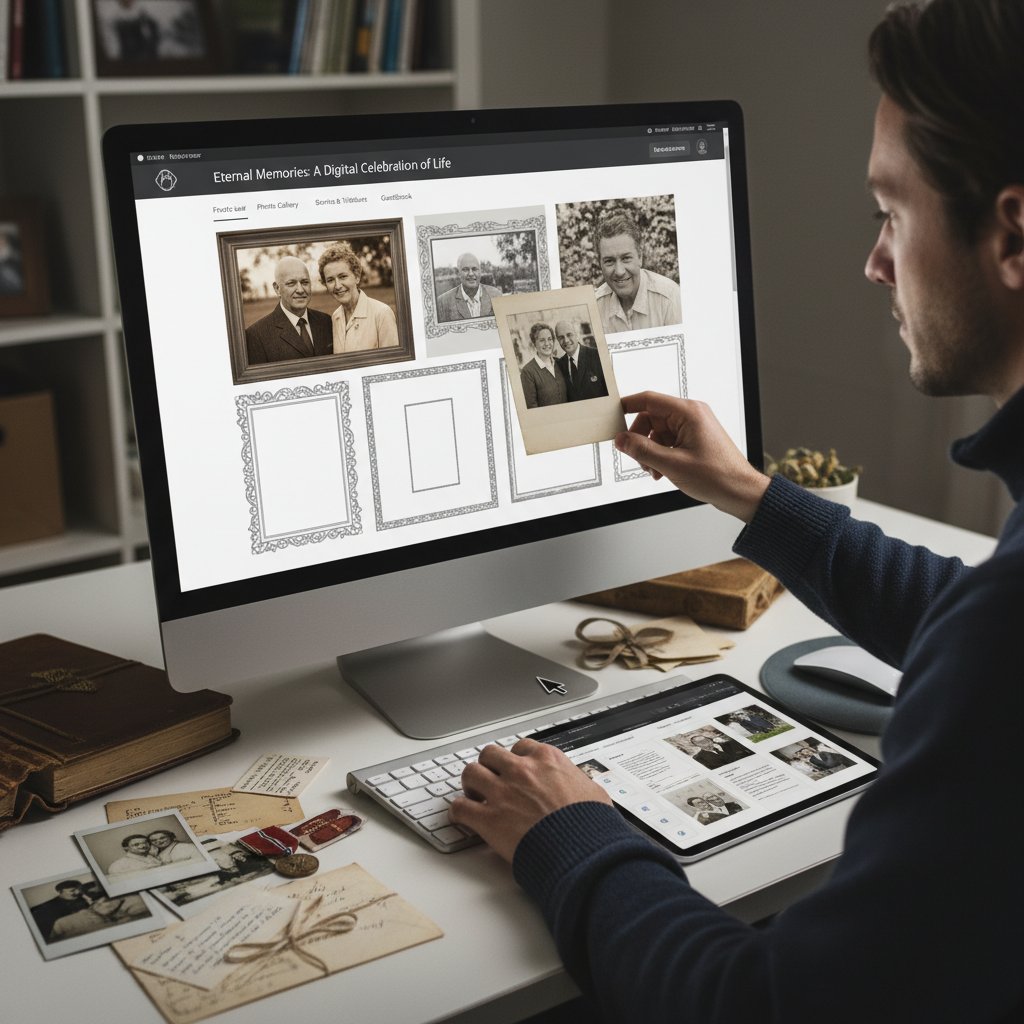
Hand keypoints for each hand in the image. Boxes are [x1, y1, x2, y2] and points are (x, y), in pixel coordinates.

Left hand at [450, 739, 612, 862]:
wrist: (582, 851)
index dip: (516, 760)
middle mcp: (521, 771)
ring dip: (470, 784)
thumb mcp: (594, 793)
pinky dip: (458, 812)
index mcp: (547, 760)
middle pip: (490, 754)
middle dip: (489, 767)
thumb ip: (582, 784)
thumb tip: (587, 790)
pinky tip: (462, 817)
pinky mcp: (489, 819)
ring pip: (470, 773)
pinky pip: (460, 807)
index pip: (521, 747)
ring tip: (473, 796)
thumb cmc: (591, 826)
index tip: (515, 770)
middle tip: (491, 780)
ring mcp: (503, 793)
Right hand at [616, 391, 769, 522]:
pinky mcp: (694, 439)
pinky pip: (668, 441)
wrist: (740, 491)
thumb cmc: (717, 476)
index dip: (627, 407)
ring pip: (657, 433)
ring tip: (655, 471)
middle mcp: (691, 415)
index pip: (649, 400)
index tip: (612, 416)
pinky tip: (662, 471)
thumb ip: (642, 450)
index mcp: (688, 413)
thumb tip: (622, 440)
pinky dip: (661, 456)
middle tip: (638, 459)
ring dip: (650, 452)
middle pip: (651, 419)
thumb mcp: (672, 465)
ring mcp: (693, 427)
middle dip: (640, 440)